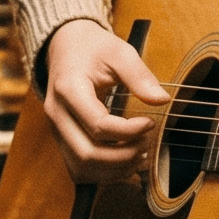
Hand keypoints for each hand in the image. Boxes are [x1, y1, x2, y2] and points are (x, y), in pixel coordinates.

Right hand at [40, 19, 161, 184]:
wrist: (65, 45)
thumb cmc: (92, 47)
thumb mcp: (119, 51)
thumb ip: (139, 75)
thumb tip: (162, 100)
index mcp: (68, 90)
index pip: (98, 126)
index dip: (129, 131)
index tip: (150, 122)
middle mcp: (56, 114)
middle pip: (87, 154)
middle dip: (123, 156)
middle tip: (147, 143)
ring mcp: (56, 129)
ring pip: (81, 167)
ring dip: (113, 169)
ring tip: (139, 155)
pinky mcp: (62, 138)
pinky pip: (78, 167)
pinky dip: (103, 173)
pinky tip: (126, 164)